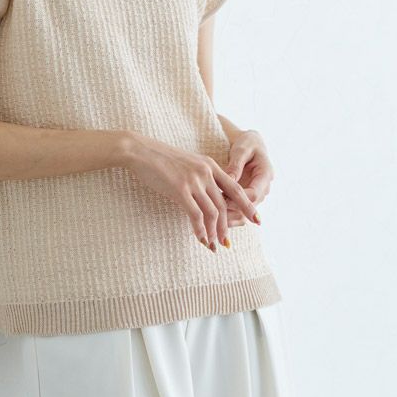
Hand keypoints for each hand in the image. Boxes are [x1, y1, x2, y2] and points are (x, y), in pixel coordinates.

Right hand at [125, 132, 261, 250]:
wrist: (140, 150)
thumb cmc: (160, 159)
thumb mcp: (187, 164)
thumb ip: (200, 178)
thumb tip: (206, 198)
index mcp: (210, 165)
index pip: (235, 188)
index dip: (247, 205)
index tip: (256, 219)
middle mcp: (206, 172)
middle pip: (225, 204)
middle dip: (228, 227)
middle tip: (227, 243)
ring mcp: (194, 181)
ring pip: (213, 212)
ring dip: (215, 232)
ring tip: (213, 246)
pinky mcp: (180, 189)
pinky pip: (196, 215)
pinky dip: (200, 230)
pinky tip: (201, 239)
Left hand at [222, 130, 274, 226]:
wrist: (251, 144)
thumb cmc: (246, 143)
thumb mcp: (241, 150)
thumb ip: (236, 165)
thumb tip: (229, 179)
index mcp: (265, 175)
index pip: (254, 193)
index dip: (238, 200)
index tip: (221, 201)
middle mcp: (263, 188)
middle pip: (249, 207)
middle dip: (232, 213)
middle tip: (214, 217)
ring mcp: (256, 194)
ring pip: (244, 213)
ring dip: (229, 219)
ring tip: (212, 223)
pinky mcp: (248, 197)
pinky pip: (239, 211)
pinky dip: (228, 217)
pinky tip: (213, 221)